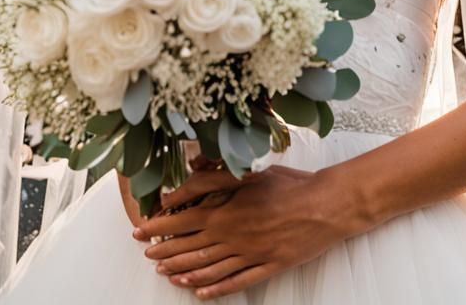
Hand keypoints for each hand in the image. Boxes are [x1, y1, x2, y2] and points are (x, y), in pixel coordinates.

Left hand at [131, 164, 342, 298]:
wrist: (325, 206)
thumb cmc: (289, 185)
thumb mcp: (248, 173)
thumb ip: (212, 179)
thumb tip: (182, 183)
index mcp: (226, 212)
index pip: (182, 222)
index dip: (159, 227)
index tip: (140, 231)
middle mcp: (233, 237)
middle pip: (191, 249)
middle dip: (166, 252)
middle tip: (148, 256)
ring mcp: (249, 255)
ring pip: (209, 269)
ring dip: (184, 272)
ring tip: (167, 275)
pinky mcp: (267, 267)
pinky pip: (236, 282)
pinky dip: (216, 289)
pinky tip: (202, 293)